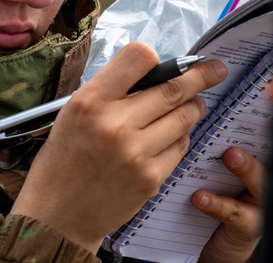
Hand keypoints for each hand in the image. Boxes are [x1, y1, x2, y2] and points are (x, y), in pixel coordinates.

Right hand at [12, 42, 226, 252]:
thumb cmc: (65, 158)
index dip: (155, 57)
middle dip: (200, 76)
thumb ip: (112, 90)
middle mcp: (115, 124)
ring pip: (185, 116)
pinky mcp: (151, 178)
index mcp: (91, 101)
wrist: (57, 215)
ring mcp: (136, 153)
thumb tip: (156, 71)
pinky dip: (181, 136)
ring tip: (195, 103)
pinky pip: (181, 146)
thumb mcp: (75, 111)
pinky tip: (172, 135)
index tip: (167, 62)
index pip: (139, 58)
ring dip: (195, 106)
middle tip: (215, 70)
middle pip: (174, 88)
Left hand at [193, 109, 272, 262]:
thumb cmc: (225, 186)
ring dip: (248, 167)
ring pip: (264, 184)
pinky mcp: (246, 227)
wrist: (214, 238)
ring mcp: (264, 205)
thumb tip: (222, 88)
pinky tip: (199, 196)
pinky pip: (234, 213)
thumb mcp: (234, 156)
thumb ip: (234, 129)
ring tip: (230, 155)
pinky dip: (216, 203)